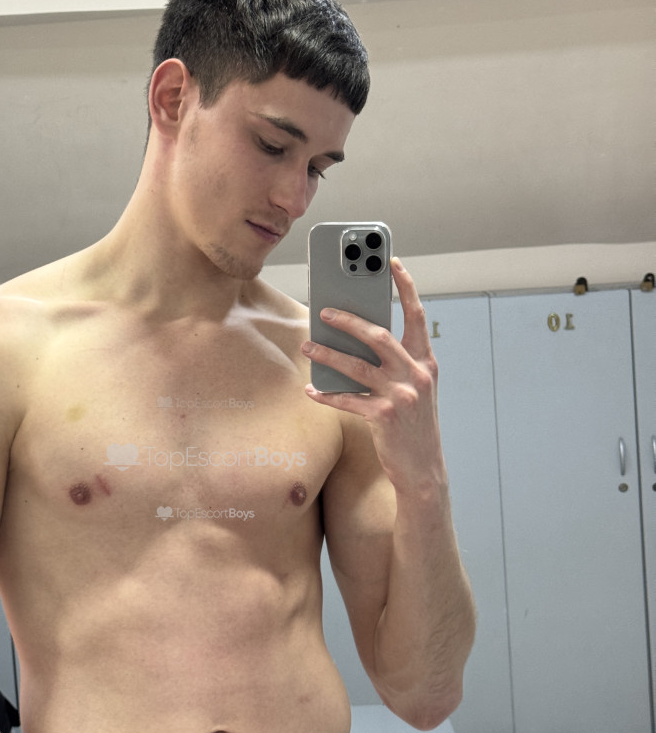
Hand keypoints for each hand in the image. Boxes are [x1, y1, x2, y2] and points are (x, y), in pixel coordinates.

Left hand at [301, 259, 443, 493]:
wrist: (423, 469)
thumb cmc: (413, 425)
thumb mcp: (414, 389)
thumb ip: (395, 364)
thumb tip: (356, 339)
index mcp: (426, 362)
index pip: (416, 316)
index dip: (405, 287)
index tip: (391, 263)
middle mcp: (416, 374)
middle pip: (378, 335)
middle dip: (349, 320)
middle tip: (324, 312)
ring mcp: (401, 395)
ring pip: (356, 365)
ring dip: (327, 355)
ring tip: (306, 347)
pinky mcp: (384, 417)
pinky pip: (347, 399)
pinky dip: (326, 395)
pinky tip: (310, 391)